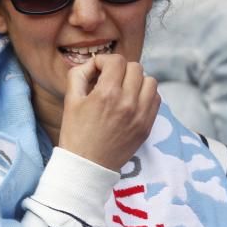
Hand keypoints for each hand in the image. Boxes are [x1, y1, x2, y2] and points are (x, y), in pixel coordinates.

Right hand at [58, 54, 160, 171]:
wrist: (87, 166)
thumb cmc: (76, 134)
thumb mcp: (70, 100)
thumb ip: (79, 74)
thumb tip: (93, 64)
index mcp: (107, 94)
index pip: (116, 61)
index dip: (104, 61)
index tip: (98, 71)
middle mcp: (128, 102)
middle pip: (135, 67)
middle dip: (120, 69)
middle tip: (109, 80)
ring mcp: (141, 115)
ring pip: (150, 81)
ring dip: (137, 80)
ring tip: (123, 89)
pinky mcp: (147, 126)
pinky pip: (156, 99)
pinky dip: (146, 95)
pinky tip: (132, 101)